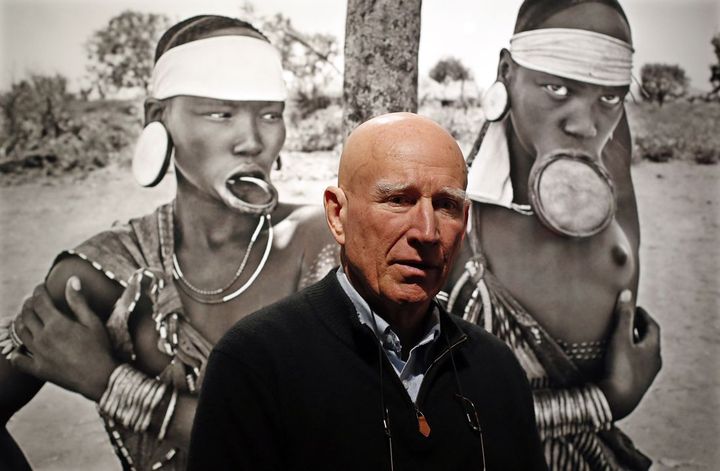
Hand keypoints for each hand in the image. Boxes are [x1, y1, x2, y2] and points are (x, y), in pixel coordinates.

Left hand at [10, 278, 117, 400]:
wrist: (99, 376)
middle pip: (27, 315)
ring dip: (20, 321)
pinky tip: (19, 349)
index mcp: (56, 323)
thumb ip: (78, 301)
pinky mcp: (38, 369)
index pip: (39, 301)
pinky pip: (18, 360)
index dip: (38, 291)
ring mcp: (38, 354)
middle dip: (28, 304)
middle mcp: (43, 337)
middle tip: (33, 300)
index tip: (40, 286)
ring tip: (25, 317)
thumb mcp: (92, 321)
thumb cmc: (100, 347)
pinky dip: (16, 353)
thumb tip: (72, 280)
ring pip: (20, 333)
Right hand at [598, 289, 661, 419]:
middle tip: (627, 318)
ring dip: (633, 342)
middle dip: (638, 328)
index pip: (652, 326)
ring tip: (620, 335)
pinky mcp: (636, 384)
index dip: (643, 315)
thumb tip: (626, 294)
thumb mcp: (620, 338)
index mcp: (653, 349)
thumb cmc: (620, 368)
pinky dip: (629, 354)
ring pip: (642, 353)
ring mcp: (646, 375)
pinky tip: (616, 356)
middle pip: (649, 340)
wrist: (617, 401)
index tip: (634, 307)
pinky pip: (635, 364)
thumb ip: (623, 316)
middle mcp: (653, 362)